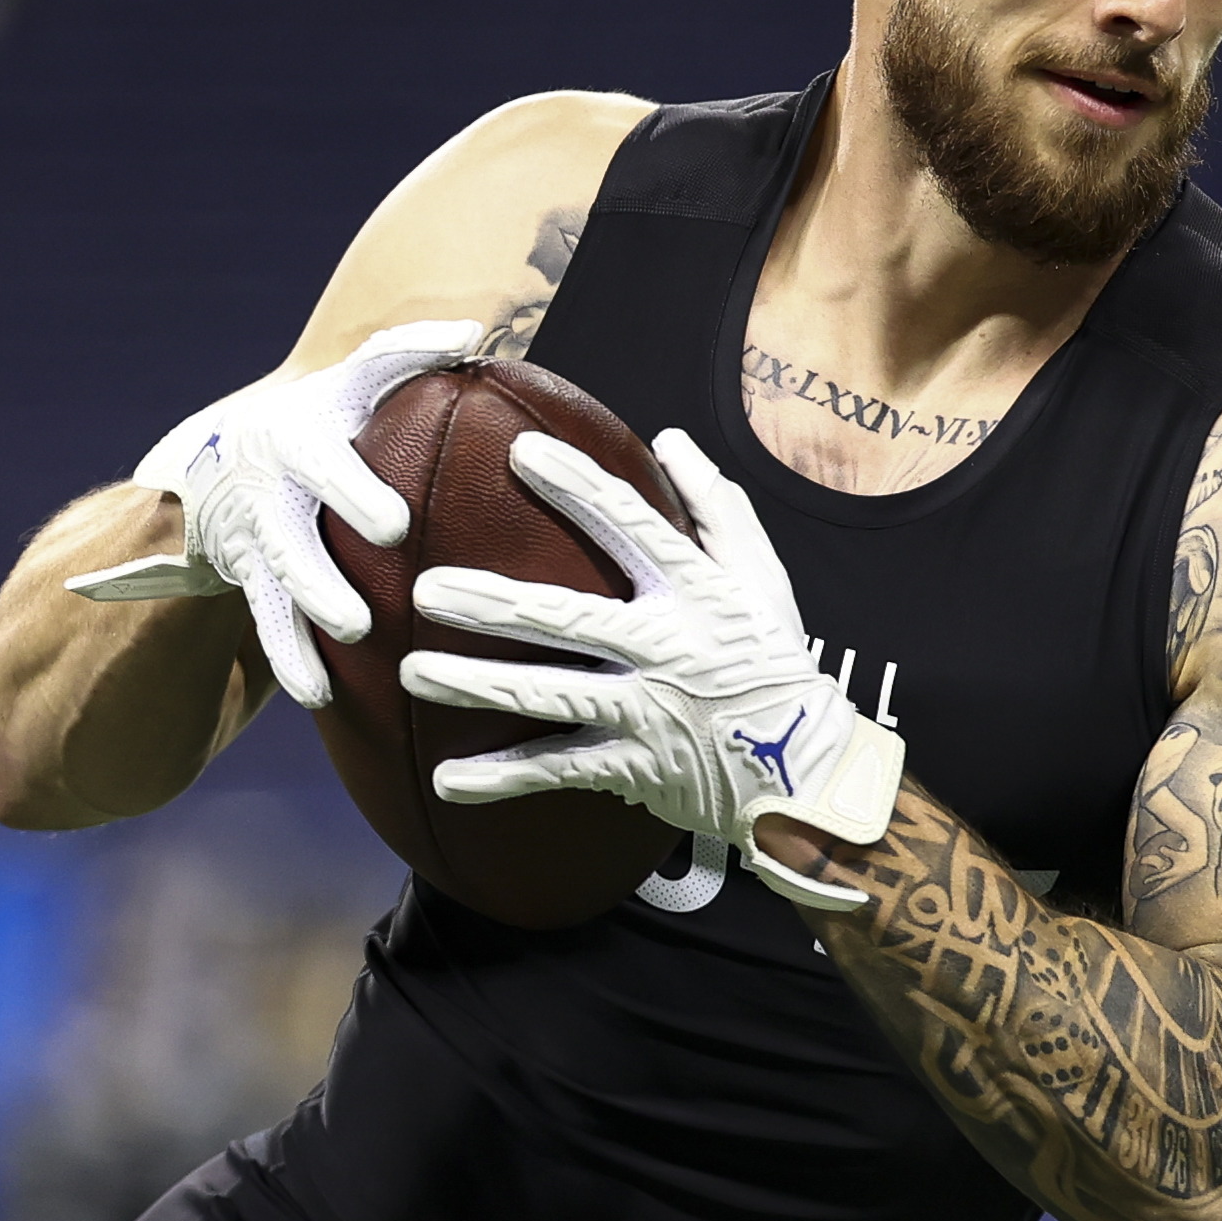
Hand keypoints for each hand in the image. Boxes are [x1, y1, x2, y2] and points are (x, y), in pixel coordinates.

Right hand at [65, 320, 481, 707]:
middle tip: (361, 621)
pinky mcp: (250, 579)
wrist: (225, 450)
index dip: (351, 494)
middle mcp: (268, 493)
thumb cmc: (322, 408)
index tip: (393, 528)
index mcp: (297, 438)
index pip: (322, 466)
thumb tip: (473, 337)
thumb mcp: (352, 376)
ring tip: (339, 666)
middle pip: (289, 542)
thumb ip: (407, 352)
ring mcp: (256, 542)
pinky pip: (266, 624)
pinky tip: (321, 696)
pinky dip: (289, 659)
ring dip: (302, 631)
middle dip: (320, 581)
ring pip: (275, 592)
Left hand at [397, 428, 905, 909]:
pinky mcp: (635, 767)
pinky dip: (503, 779)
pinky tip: (446, 781)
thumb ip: (716, 506)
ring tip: (415, 672)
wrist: (806, 773)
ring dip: (480, 685)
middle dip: (496, 603)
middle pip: (570, 619)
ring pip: (553, 694)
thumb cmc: (776, 661)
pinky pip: (560, 771)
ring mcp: (649, 712)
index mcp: (698, 592)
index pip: (632, 526)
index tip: (520, 452)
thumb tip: (668, 439)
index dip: (577, 487)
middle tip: (427, 588)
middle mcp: (669, 648)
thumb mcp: (764, 577)